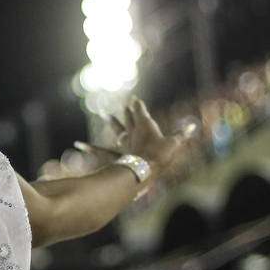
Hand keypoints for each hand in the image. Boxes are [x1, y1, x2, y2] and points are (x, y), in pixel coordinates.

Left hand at [75, 98, 195, 177]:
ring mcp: (124, 146)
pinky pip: (101, 152)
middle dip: (128, 112)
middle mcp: (133, 134)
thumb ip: (181, 135)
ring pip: (117, 131)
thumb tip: (192, 126)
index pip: (142, 113)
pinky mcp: (116, 157)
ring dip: (112, 121)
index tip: (135, 99)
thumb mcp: (173, 145)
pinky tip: (78, 144)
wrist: (143, 170)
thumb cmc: (159, 156)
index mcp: (145, 128)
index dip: (139, 106)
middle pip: (130, 120)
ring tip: (103, 113)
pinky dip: (90, 148)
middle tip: (123, 105)